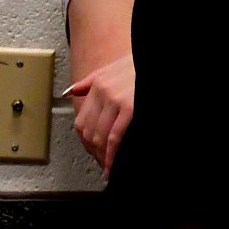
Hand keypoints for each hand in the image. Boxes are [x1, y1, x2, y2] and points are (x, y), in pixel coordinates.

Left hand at [66, 52, 136, 175]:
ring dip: (101, 156)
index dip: (85, 140)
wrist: (159, 60)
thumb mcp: (112, 68)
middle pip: (87, 130)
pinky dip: (111, 154)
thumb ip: (90, 82)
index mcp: (96, 83)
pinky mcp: (130, 108)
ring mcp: (114, 100)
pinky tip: (112, 164)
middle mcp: (101, 91)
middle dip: (93, 151)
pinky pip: (114, 136)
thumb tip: (69, 92)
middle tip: (101, 164)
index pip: (82, 119)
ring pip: (99, 135)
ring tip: (107, 168)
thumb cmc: (142, 66)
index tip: (92, 151)